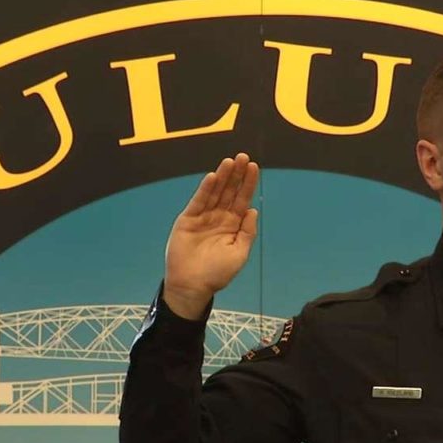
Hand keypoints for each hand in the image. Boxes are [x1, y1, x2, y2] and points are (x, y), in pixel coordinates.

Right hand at [163, 153, 259, 319]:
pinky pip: (198, 201)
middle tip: (243, 156)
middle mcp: (219, 218)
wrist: (192, 286)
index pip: (242, 199)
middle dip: (237, 175)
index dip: (248, 184)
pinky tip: (213, 177)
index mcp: (233, 225)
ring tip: (230, 161)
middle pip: (230, 191)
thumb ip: (247, 232)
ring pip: (215, 193)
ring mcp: (203, 217)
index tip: (254, 167)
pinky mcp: (188, 220)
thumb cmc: (217, 274)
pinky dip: (205, 189)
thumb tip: (253, 210)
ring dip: (223, 177)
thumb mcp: (239, 254)